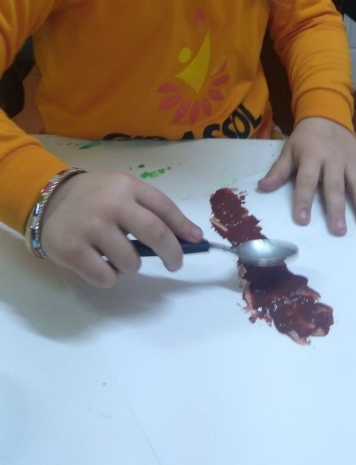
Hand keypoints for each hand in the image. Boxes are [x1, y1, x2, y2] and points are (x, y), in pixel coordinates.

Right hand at [40, 171, 202, 287]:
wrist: (49, 200)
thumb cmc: (95, 198)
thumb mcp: (122, 191)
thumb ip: (151, 209)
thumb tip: (191, 236)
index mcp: (127, 187)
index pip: (164, 208)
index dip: (184, 227)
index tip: (196, 241)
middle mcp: (111, 204)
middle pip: (155, 233)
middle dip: (172, 253)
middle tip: (174, 263)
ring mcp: (91, 227)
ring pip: (130, 261)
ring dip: (132, 266)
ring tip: (120, 258)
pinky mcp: (73, 250)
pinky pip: (106, 277)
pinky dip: (110, 277)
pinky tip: (102, 266)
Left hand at [258, 117, 355, 234]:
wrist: (326, 116)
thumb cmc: (305, 139)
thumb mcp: (288, 151)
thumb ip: (279, 171)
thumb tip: (262, 187)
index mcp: (312, 157)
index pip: (307, 181)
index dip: (303, 200)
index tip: (302, 220)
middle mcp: (333, 160)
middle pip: (335, 186)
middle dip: (336, 208)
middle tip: (338, 230)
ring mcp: (351, 160)